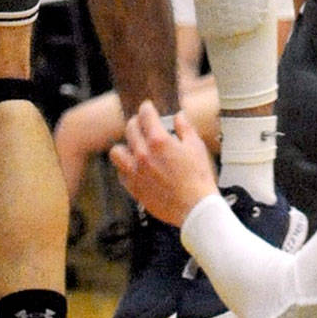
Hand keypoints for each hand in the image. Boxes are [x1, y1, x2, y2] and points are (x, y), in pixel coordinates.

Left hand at [110, 103, 217, 226]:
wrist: (196, 209)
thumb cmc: (199, 177)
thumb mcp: (196, 147)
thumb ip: (184, 128)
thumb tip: (178, 115)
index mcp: (158, 141)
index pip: (145, 115)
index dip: (147, 108)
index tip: (148, 107)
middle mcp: (143, 154)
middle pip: (130, 128)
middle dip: (137, 122)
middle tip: (143, 125)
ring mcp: (136, 173)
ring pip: (117, 151)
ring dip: (125, 146)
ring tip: (135, 148)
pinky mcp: (135, 189)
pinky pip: (121, 174)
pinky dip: (126, 168)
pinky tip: (137, 168)